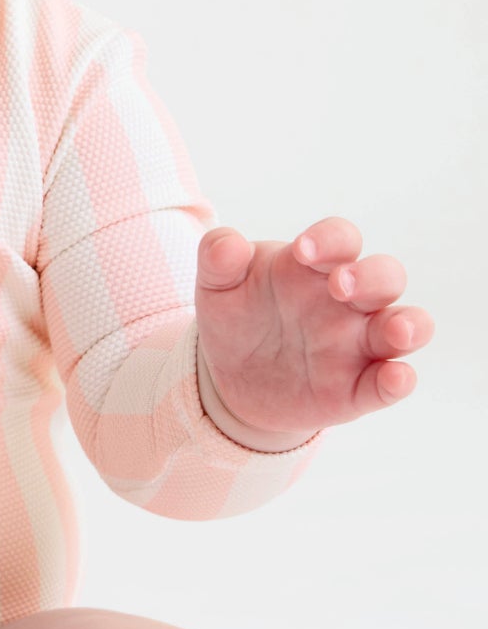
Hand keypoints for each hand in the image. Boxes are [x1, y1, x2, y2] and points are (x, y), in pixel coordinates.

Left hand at [195, 217, 432, 437]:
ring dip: (409, 325)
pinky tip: (395, 378)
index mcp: (316, 267)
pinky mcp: (358, 389)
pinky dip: (399, 381)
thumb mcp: (218, 287)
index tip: (303, 249)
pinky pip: (389, 384)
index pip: (341, 239)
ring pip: (407, 325)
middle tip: (340, 286)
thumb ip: (218, 258)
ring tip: (394, 330)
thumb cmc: (237, 318)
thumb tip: (226, 243)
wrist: (231, 378)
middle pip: (385, 277)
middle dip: (371, 278)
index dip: (330, 239)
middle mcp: (348, 302)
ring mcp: (358, 345)